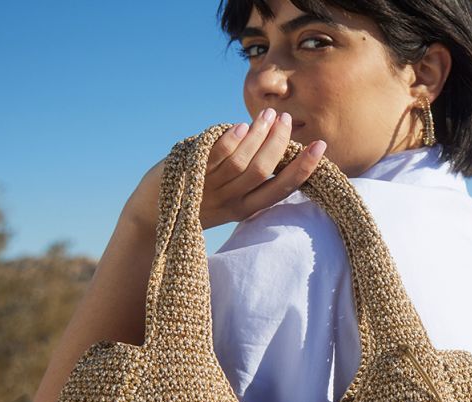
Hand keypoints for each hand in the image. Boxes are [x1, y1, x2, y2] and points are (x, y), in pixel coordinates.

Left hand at [126, 109, 326, 232]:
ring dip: (258, 135)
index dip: (303, 168)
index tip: (320, 146)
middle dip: (279, 143)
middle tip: (287, 120)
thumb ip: (246, 176)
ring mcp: (210, 189)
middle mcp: (230, 201)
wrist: (151, 216)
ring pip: (242, 162)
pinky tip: (239, 126)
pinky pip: (214, 158)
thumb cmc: (193, 200)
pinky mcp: (190, 176)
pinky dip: (230, 142)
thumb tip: (268, 139)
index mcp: (245, 208)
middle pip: (263, 171)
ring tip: (268, 115)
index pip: (281, 188)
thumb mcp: (226, 196)